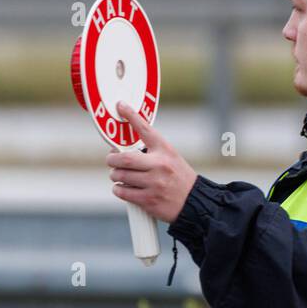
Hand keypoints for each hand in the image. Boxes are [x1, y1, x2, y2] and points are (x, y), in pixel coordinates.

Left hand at [105, 102, 197, 222]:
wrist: (195, 202)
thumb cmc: (179, 178)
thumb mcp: (170, 158)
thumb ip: (150, 152)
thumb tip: (121, 149)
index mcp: (165, 151)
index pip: (146, 129)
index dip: (131, 116)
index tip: (121, 106)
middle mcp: (160, 166)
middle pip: (125, 158)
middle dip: (112, 159)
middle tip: (111, 159)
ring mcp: (154, 183)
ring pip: (121, 176)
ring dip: (115, 175)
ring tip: (118, 176)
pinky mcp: (149, 200)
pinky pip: (123, 192)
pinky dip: (119, 189)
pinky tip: (123, 188)